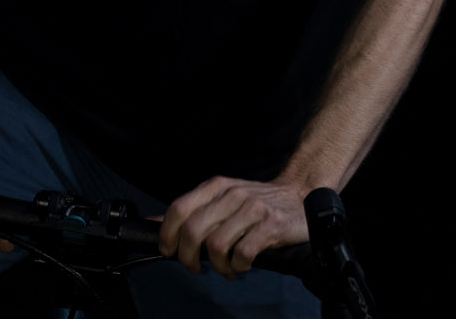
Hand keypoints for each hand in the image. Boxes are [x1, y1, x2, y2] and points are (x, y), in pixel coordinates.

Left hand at [158, 175, 307, 278]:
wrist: (300, 195)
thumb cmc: (256, 202)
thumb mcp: (222, 197)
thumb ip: (193, 209)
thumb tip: (155, 223)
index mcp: (216, 186)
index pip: (179, 207)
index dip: (167, 233)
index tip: (167, 250)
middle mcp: (231, 194)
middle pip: (194, 230)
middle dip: (187, 256)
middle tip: (194, 267)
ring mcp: (252, 209)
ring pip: (217, 245)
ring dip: (217, 266)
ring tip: (225, 269)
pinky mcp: (271, 225)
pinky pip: (243, 254)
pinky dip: (238, 267)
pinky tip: (241, 266)